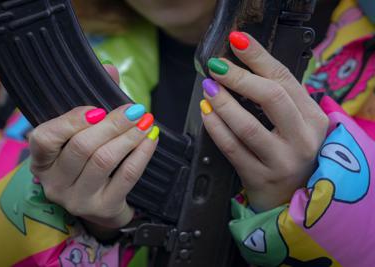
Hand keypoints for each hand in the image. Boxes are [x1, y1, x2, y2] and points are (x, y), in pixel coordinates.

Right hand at [29, 64, 158, 236]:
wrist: (103, 204)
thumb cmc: (90, 162)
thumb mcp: (84, 134)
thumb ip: (94, 100)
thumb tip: (109, 68)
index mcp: (42, 160)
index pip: (44, 138)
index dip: (71, 120)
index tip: (98, 109)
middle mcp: (55, 182)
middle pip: (82, 147)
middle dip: (113, 124)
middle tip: (135, 110)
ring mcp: (78, 199)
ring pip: (104, 160)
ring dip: (129, 136)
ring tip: (146, 122)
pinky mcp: (103, 207)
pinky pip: (126, 176)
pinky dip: (141, 154)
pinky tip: (151, 140)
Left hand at [201, 32, 328, 211]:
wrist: (291, 197)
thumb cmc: (289, 153)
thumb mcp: (296, 124)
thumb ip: (278, 99)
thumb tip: (241, 67)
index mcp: (313, 119)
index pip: (285, 79)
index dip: (259, 57)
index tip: (237, 41)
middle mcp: (303, 139)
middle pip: (271, 97)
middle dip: (240, 78)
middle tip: (217, 67)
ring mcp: (282, 161)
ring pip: (248, 126)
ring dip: (223, 103)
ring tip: (209, 88)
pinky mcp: (260, 177)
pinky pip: (233, 149)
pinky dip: (216, 128)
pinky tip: (207, 114)